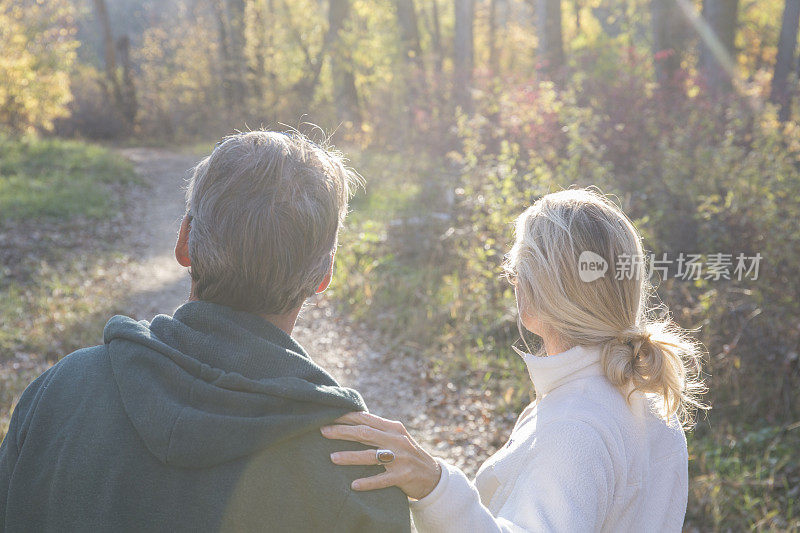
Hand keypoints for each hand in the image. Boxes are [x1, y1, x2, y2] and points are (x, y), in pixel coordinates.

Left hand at [321, 412, 441, 499]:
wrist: (432, 475)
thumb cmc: (407, 453)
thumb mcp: (396, 437)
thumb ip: (378, 429)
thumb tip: (352, 420)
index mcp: (393, 428)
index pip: (366, 419)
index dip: (347, 417)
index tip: (328, 415)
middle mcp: (397, 440)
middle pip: (365, 433)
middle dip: (343, 431)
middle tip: (323, 431)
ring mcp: (400, 458)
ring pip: (371, 456)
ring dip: (350, 456)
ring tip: (332, 457)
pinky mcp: (402, 476)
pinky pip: (382, 479)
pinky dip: (368, 482)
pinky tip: (354, 485)